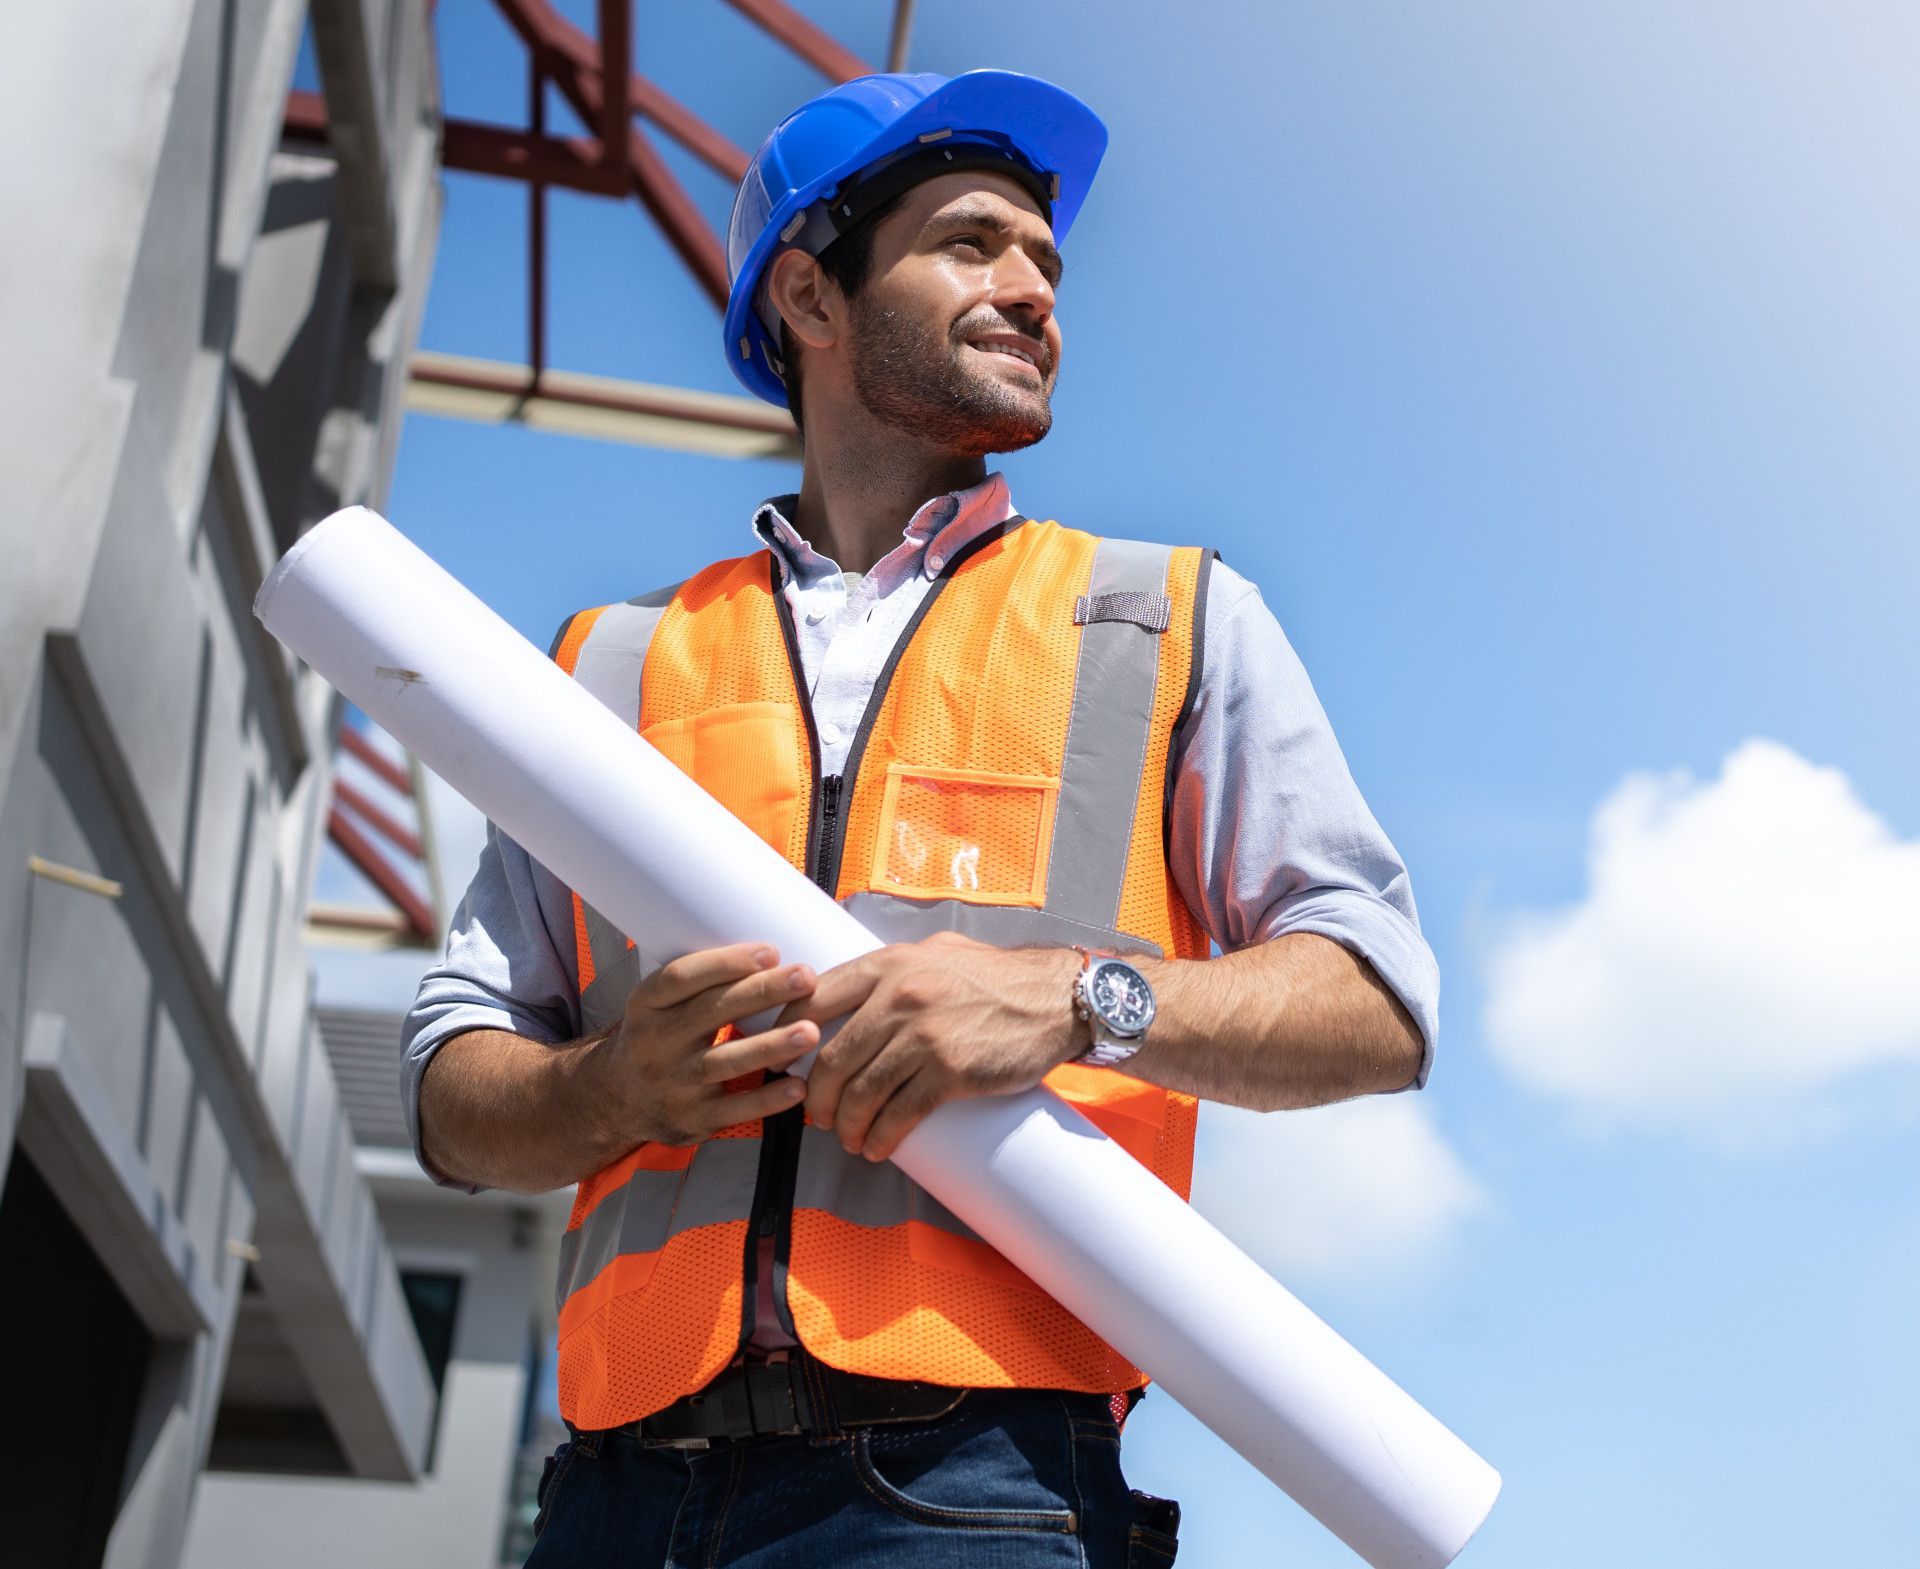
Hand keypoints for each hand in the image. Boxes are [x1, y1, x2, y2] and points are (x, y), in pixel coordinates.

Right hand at [595, 942, 819, 1146]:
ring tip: (810, 1031)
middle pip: (710, 1013)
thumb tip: (772, 955)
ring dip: (769, 1046)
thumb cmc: (661, 1036)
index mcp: (646, 1004)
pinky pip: (733, 1109)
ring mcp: (672, 1083)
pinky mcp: (691, 1119)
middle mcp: (654, 1042)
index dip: (725, 963)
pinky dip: (767, 1099)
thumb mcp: (660, 1004)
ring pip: (723, 1062)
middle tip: (806, 977)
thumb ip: (703, 983)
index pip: (681, 977)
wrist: (620, 1100)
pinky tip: (799, 1085)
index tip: (770, 951)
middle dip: (761, 992)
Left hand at [780, 933, 1085, 1162]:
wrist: (1055, 999)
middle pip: (831, 1059)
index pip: (814, 1000)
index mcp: (888, 965)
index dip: (787, 1036)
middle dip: (816, 1098)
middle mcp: (899, 997)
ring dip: (846, 1126)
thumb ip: (892, 969)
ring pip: (861, 1092)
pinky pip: (899, 1114)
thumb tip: (846, 989)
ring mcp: (924, 1035)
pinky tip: (877, 1147)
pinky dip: (881, 1137)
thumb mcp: (935, 953)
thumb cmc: (994, 978)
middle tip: (816, 1116)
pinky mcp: (950, 1072)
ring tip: (849, 1138)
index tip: (782, 1062)